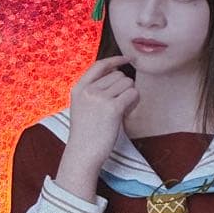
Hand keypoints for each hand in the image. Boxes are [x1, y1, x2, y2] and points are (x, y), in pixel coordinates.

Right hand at [55, 57, 138, 201]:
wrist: (83, 153)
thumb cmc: (86, 134)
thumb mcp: (82, 106)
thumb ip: (94, 91)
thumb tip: (119, 75)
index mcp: (79, 88)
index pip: (99, 65)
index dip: (115, 60)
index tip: (126, 59)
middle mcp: (88, 90)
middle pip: (118, 75)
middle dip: (124, 87)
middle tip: (120, 105)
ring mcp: (99, 98)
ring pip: (127, 83)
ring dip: (130, 95)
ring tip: (121, 111)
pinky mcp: (112, 108)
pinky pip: (133, 94)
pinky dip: (134, 102)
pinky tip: (126, 113)